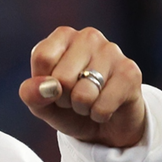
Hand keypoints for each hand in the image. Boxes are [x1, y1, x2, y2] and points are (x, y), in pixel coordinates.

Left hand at [18, 26, 146, 147]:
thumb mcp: (41, 103)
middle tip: (74, 97)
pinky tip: (106, 107)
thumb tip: (47, 87)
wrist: (105, 125)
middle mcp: (88, 37)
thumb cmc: (67, 107)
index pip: (42, 58)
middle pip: (62, 78)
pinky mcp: (130, 72)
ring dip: (82, 108)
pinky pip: (102, 107)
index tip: (54, 86)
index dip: (44, 83)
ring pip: (83, 94)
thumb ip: (32, 94)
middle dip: (64, 99)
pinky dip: (99, 115)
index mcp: (62, 36)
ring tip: (90, 101)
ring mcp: (112, 51)